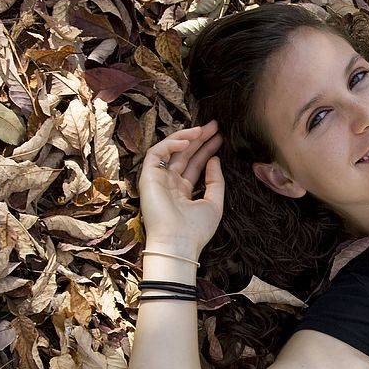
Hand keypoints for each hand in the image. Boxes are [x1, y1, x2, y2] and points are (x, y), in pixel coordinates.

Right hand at [138, 121, 224, 257]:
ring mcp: (158, 179)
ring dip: (186, 137)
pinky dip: (171, 144)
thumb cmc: (195, 230)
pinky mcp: (148, 177)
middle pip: (184, 155)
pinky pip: (157, 153)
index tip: (220, 138)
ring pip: (171, 150)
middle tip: (214, 125)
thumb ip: (215, 181)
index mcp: (183, 191)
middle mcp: (170, 184)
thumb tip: (215, 159)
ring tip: (204, 129)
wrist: (178, 243)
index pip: (195, 164)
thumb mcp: (213, 203)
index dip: (207, 150)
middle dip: (199, 138)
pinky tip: (188, 141)